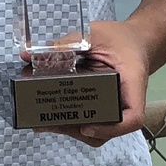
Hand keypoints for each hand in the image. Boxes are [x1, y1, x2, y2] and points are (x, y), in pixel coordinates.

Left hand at [45, 19, 151, 147]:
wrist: (136, 40)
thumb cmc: (121, 37)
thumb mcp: (95, 34)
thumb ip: (66, 43)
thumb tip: (29, 55)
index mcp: (132, 82)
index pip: (133, 117)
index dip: (111, 128)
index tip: (86, 126)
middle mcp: (126, 100)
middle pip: (109, 129)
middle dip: (78, 129)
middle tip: (49, 122)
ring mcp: (116, 106)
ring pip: (99, 131)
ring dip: (74, 129)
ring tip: (46, 121)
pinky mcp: (104, 105)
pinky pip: (93, 120)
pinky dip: (74, 122)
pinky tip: (53, 114)